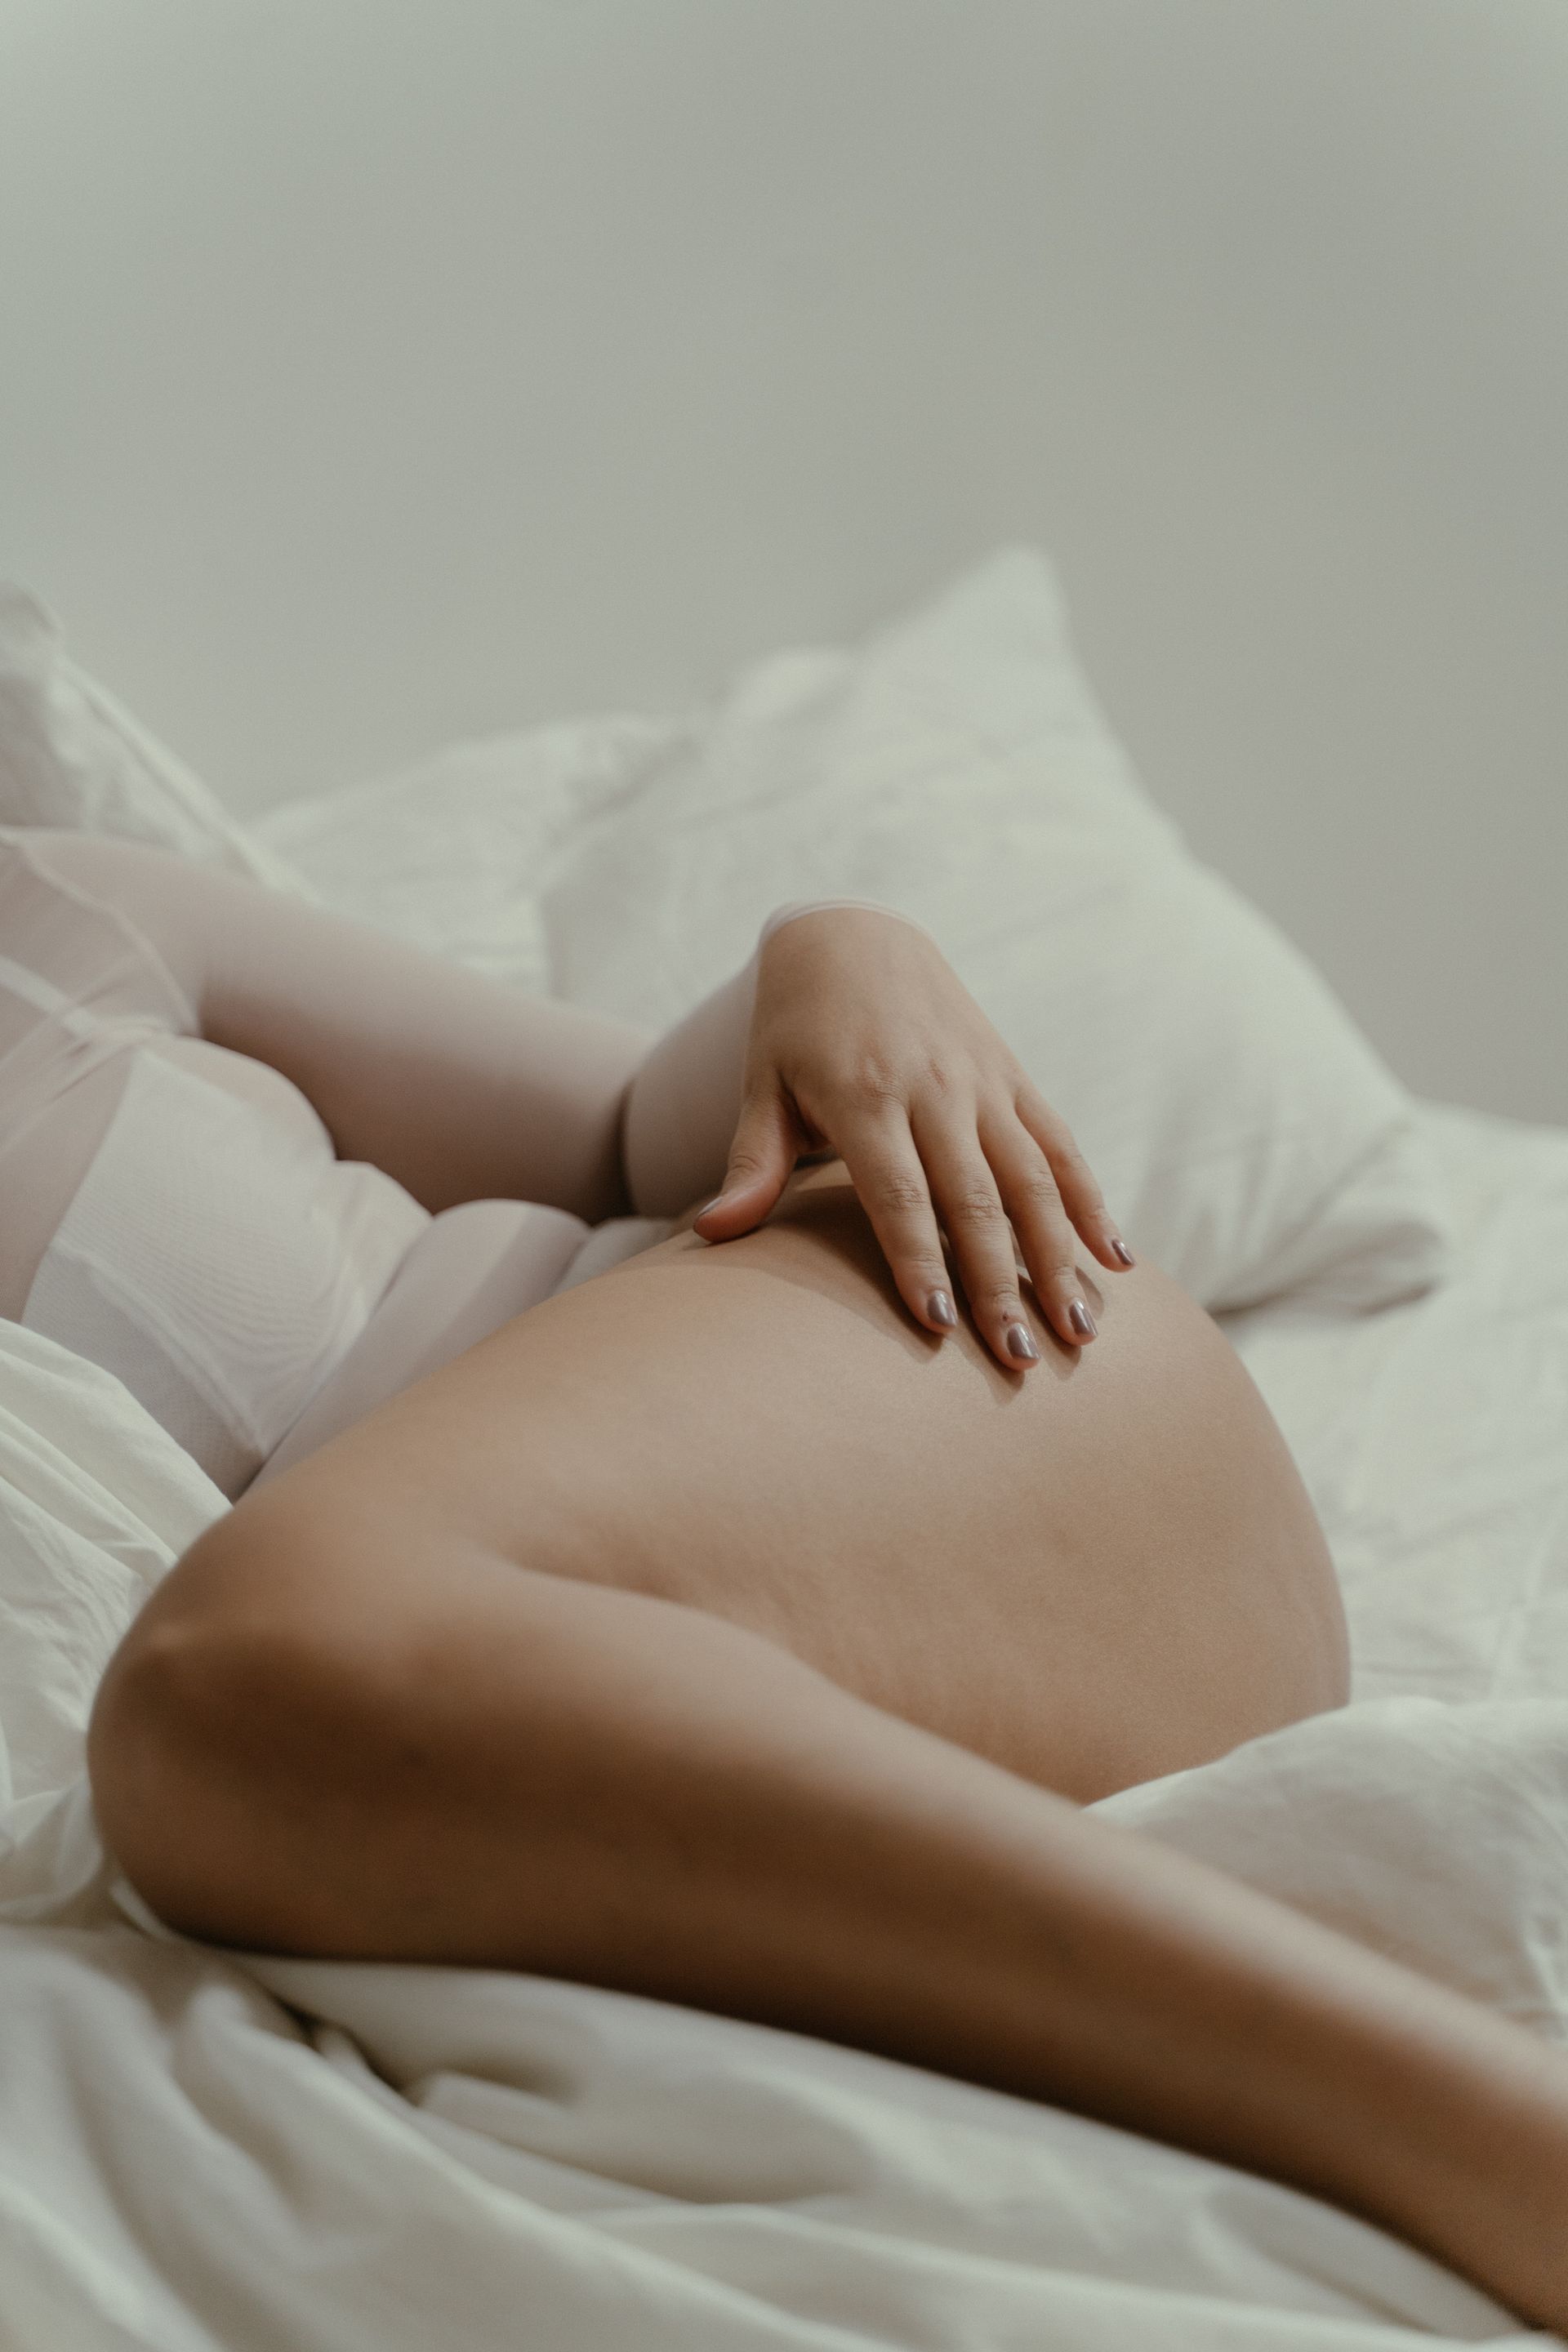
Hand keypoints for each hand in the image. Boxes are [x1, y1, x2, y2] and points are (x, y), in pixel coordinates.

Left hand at [690, 909, 1134, 1368]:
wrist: (853, 935)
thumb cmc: (795, 1027)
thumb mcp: (762, 1085)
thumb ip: (752, 1163)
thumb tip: (714, 1234)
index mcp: (865, 1095)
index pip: (899, 1193)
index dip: (919, 1259)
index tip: (939, 1325)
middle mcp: (934, 1089)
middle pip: (975, 1200)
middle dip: (999, 1283)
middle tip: (1017, 1359)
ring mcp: (982, 1083)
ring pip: (1033, 1180)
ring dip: (1059, 1258)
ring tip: (1079, 1331)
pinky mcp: (1013, 1076)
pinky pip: (1061, 1145)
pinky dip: (1091, 1203)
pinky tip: (1115, 1261)